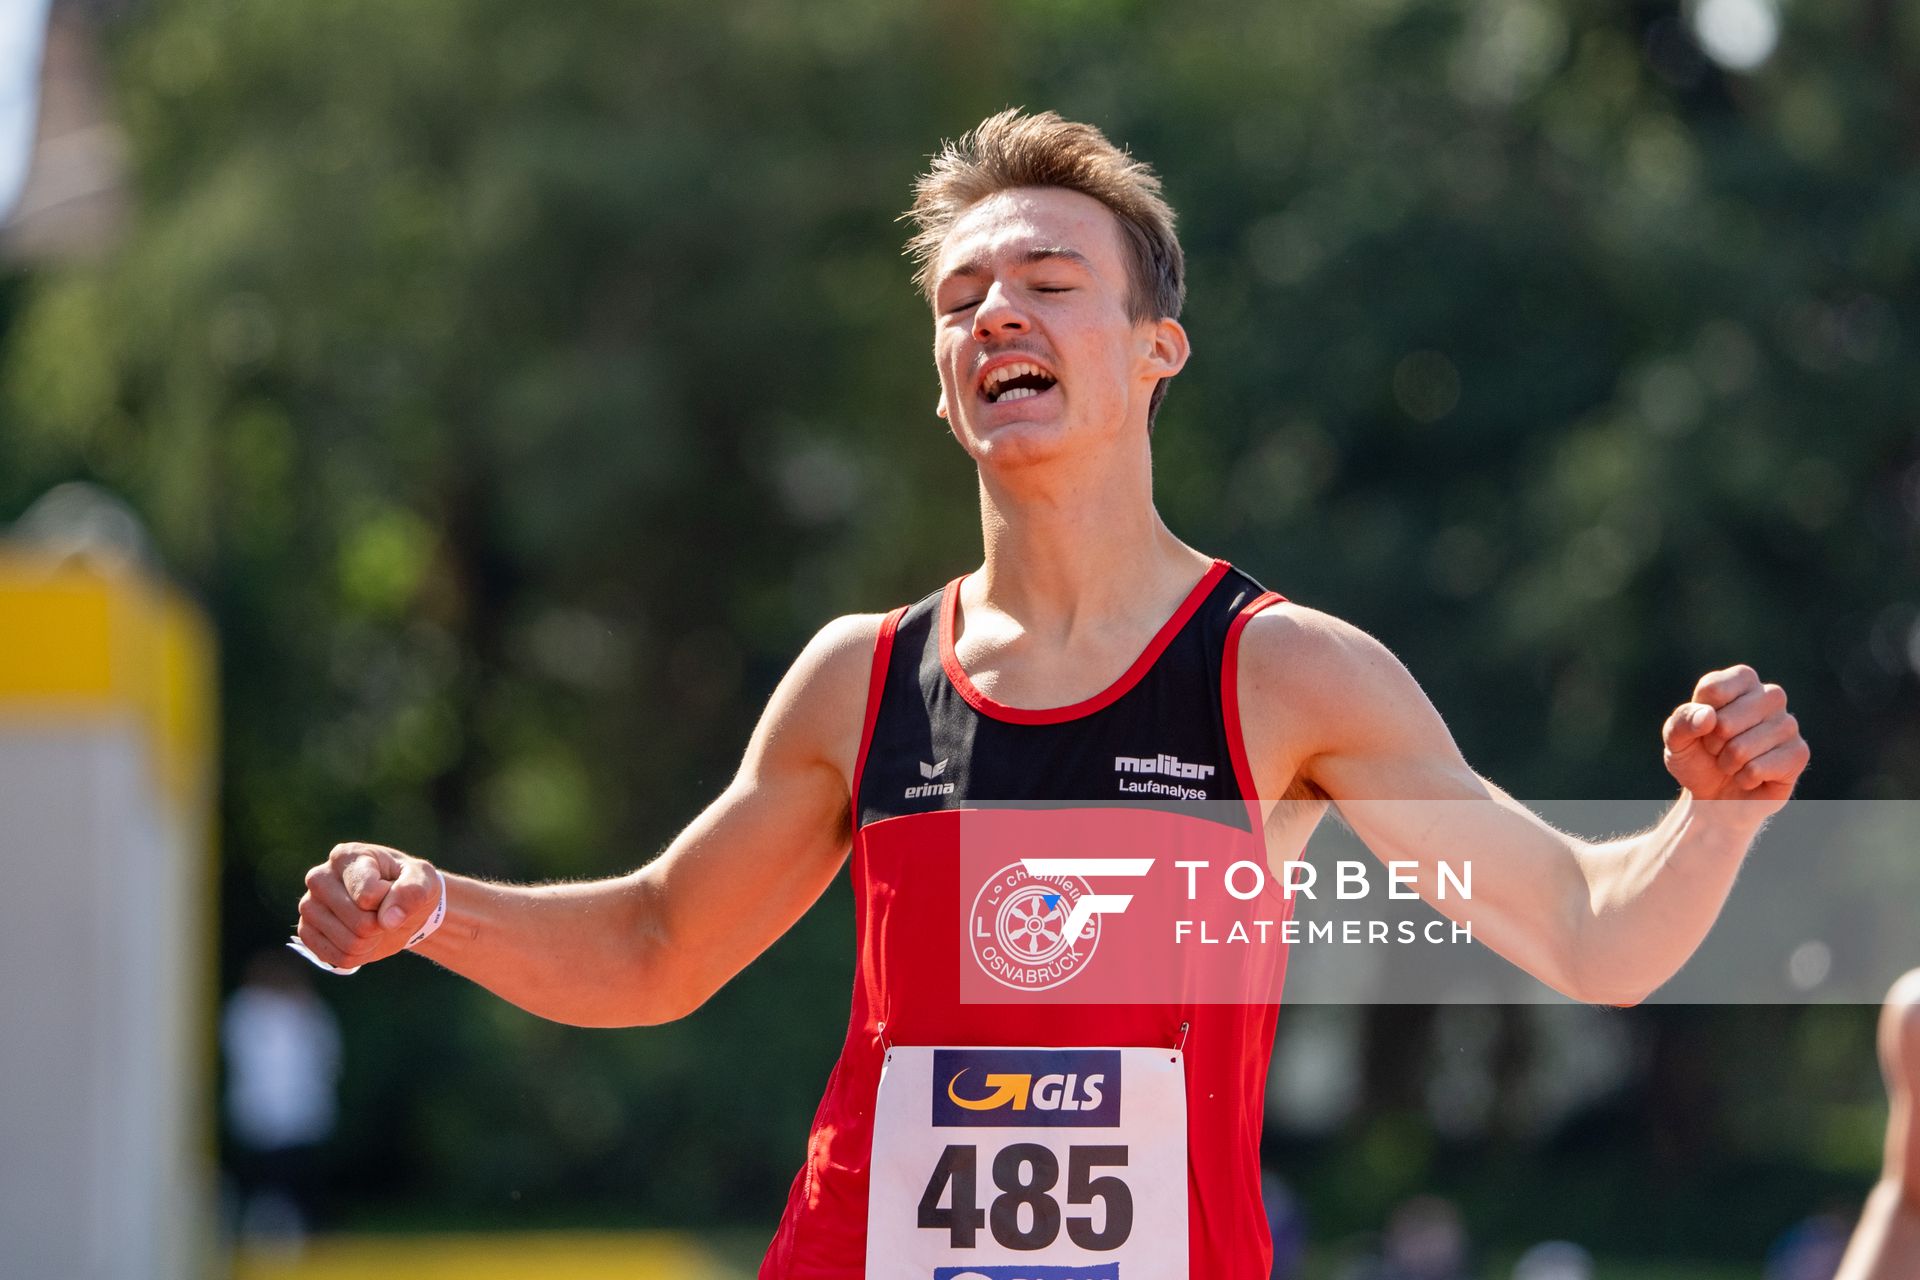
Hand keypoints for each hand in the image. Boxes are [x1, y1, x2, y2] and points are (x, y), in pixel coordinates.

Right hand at [296, 841, 442, 970]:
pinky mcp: (306, 932)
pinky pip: (338, 958)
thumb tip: (388, 920)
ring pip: (348, 943)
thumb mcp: (423, 880)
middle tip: (384, 912)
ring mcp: (309, 906)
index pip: (368, 895)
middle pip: (359, 921)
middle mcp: (319, 878)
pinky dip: (358, 955)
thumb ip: (412, 892)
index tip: (391, 889)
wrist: (396, 906)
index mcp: (346, 856)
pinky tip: (360, 938)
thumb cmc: (408, 885)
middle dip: (382, 924)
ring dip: (372, 942)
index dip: (390, 902)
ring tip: (373, 925)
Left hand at [1662, 664, 1808, 812]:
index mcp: (1741, 680)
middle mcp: (1770, 695)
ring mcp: (1788, 724)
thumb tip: (1708, 716)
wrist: (1717, 798)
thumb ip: (1682, 722)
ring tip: (1734, 762)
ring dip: (1728, 764)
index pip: (1713, 689)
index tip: (1703, 727)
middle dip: (1713, 744)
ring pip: (1741, 748)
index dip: (1698, 717)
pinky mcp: (1798, 753)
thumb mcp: (1676, 740)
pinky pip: (1758, 769)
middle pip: (1725, 722)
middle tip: (1718, 750)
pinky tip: (1751, 776)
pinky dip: (1744, 778)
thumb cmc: (1697, 760)